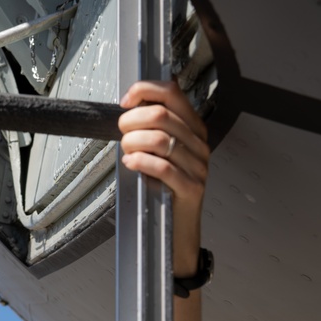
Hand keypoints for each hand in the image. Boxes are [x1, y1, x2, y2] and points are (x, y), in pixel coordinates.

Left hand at [117, 81, 209, 274]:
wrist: (176, 230)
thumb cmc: (163, 188)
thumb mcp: (159, 152)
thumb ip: (151, 128)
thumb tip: (128, 107)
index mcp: (193, 128)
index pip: (172, 92)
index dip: (145, 90)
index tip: (125, 101)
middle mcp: (199, 143)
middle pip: (161, 115)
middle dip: (131, 122)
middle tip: (121, 134)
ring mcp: (198, 165)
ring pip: (160, 140)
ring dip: (133, 142)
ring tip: (126, 152)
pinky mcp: (191, 187)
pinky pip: (163, 167)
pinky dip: (141, 162)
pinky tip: (131, 164)